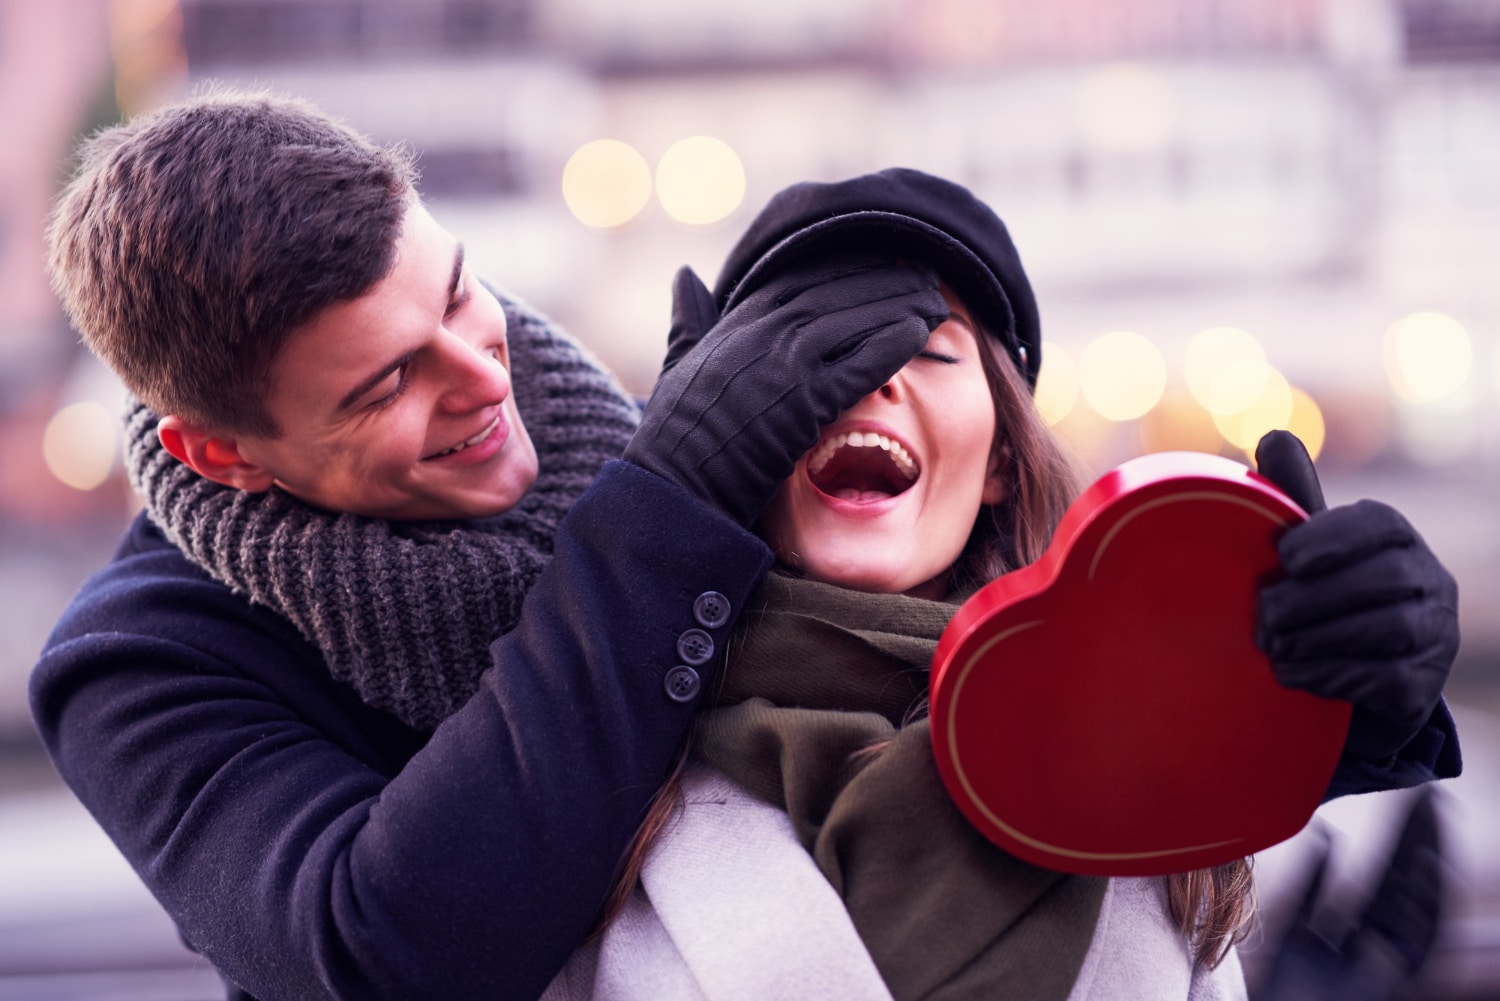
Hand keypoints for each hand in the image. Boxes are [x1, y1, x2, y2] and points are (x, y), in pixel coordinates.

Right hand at [624, 255, 946, 525]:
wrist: (674, 490)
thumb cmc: (673, 439)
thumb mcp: (677, 364)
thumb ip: (688, 318)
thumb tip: (684, 276)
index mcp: (733, 324)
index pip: (800, 278)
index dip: (843, 267)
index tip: (877, 261)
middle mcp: (760, 335)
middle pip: (836, 290)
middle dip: (882, 279)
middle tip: (921, 272)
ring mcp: (782, 366)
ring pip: (855, 319)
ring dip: (899, 304)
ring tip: (933, 298)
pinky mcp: (803, 404)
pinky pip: (859, 365)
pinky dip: (892, 344)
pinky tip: (921, 332)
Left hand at [1254, 430, 1459, 760]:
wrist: (1345, 678)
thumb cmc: (1320, 596)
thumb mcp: (1306, 549)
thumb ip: (1292, 497)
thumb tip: (1274, 434)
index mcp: (1396, 538)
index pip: (1378, 523)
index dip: (1332, 538)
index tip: (1286, 558)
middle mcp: (1429, 580)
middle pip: (1383, 579)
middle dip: (1315, 599)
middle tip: (1264, 616)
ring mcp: (1436, 633)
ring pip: (1388, 629)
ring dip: (1319, 639)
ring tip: (1274, 647)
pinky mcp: (1423, 685)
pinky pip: (1387, 678)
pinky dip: (1333, 676)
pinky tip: (1295, 676)